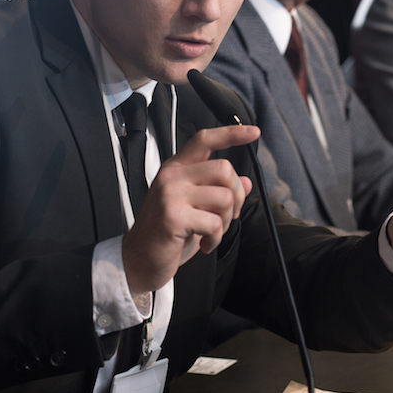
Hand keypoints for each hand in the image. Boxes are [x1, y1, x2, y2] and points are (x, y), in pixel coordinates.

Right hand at [122, 124, 258, 296]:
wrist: (139, 260)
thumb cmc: (167, 234)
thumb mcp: (196, 208)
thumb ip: (218, 191)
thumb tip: (245, 182)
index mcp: (176, 169)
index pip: (204, 140)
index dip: (231, 134)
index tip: (253, 132)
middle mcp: (172, 176)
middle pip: (224, 169)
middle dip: (236, 196)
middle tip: (226, 216)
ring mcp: (170, 194)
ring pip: (224, 196)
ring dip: (226, 220)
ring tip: (212, 231)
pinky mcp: (173, 216)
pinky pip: (215, 222)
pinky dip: (216, 238)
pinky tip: (205, 243)